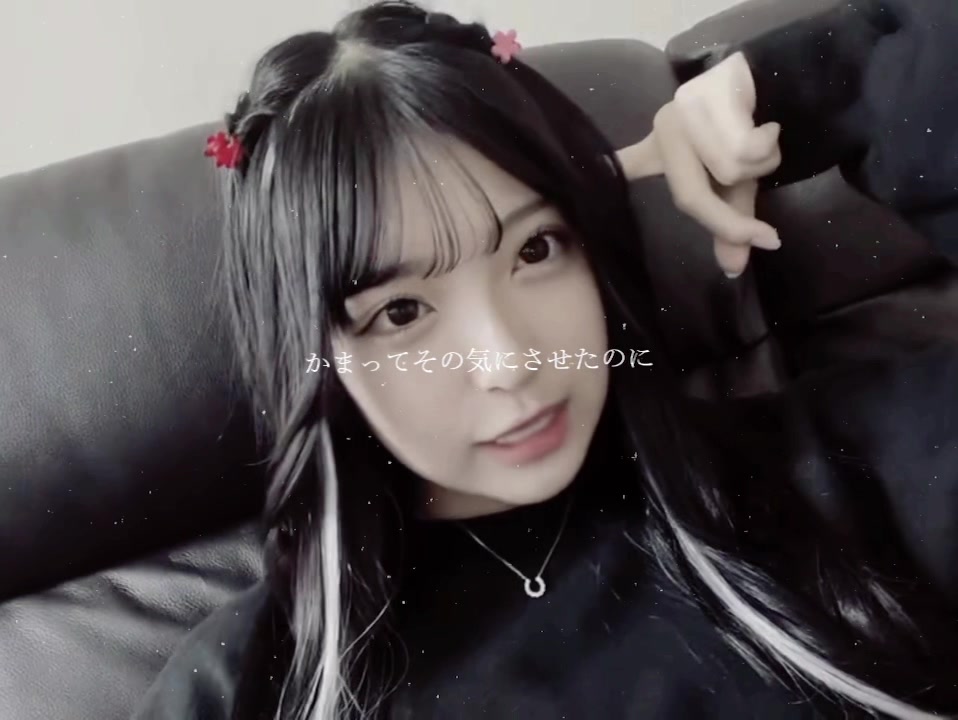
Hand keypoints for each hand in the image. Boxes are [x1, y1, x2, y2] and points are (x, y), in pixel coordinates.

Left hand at [617, 52, 782, 276]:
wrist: (782, 74)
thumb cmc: (751, 131)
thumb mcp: (738, 182)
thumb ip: (730, 222)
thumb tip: (734, 269)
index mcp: (662, 146)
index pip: (630, 168)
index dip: (610, 174)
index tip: (587, 177)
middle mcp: (667, 126)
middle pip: (691, 195)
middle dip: (732, 220)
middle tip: (768, 239)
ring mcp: (687, 108)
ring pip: (727, 170)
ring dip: (761, 165)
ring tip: (767, 139)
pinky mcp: (715, 93)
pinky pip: (745, 146)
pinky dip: (768, 145)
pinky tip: (771, 125)